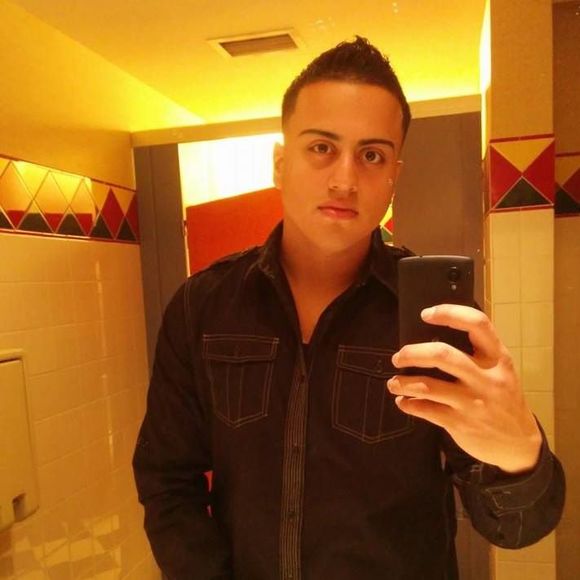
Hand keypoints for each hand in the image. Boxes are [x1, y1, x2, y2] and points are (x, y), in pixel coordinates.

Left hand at [387, 304, 541, 473]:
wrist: (519, 443)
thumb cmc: (503, 398)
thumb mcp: (500, 370)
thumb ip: (477, 353)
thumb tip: (432, 336)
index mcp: (498, 358)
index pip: (477, 324)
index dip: (449, 313)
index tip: (426, 314)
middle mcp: (486, 378)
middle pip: (443, 355)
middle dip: (413, 353)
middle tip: (398, 357)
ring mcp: (472, 402)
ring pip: (428, 386)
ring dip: (404, 383)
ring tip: (394, 382)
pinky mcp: (460, 424)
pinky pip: (425, 410)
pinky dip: (408, 404)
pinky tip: (404, 401)